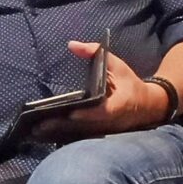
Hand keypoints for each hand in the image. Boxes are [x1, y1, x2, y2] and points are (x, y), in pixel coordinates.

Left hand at [33, 42, 168, 140]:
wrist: (147, 107)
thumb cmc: (129, 83)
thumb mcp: (117, 65)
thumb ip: (96, 54)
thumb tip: (72, 45)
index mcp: (118, 104)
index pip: (103, 111)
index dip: (88, 113)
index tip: (71, 112)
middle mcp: (110, 122)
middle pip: (84, 127)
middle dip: (61, 126)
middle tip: (38, 126)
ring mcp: (103, 131)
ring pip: (79, 136)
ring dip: (58, 134)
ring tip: (35, 132)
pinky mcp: (98, 136)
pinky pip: (79, 139)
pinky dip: (62, 137)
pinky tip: (44, 137)